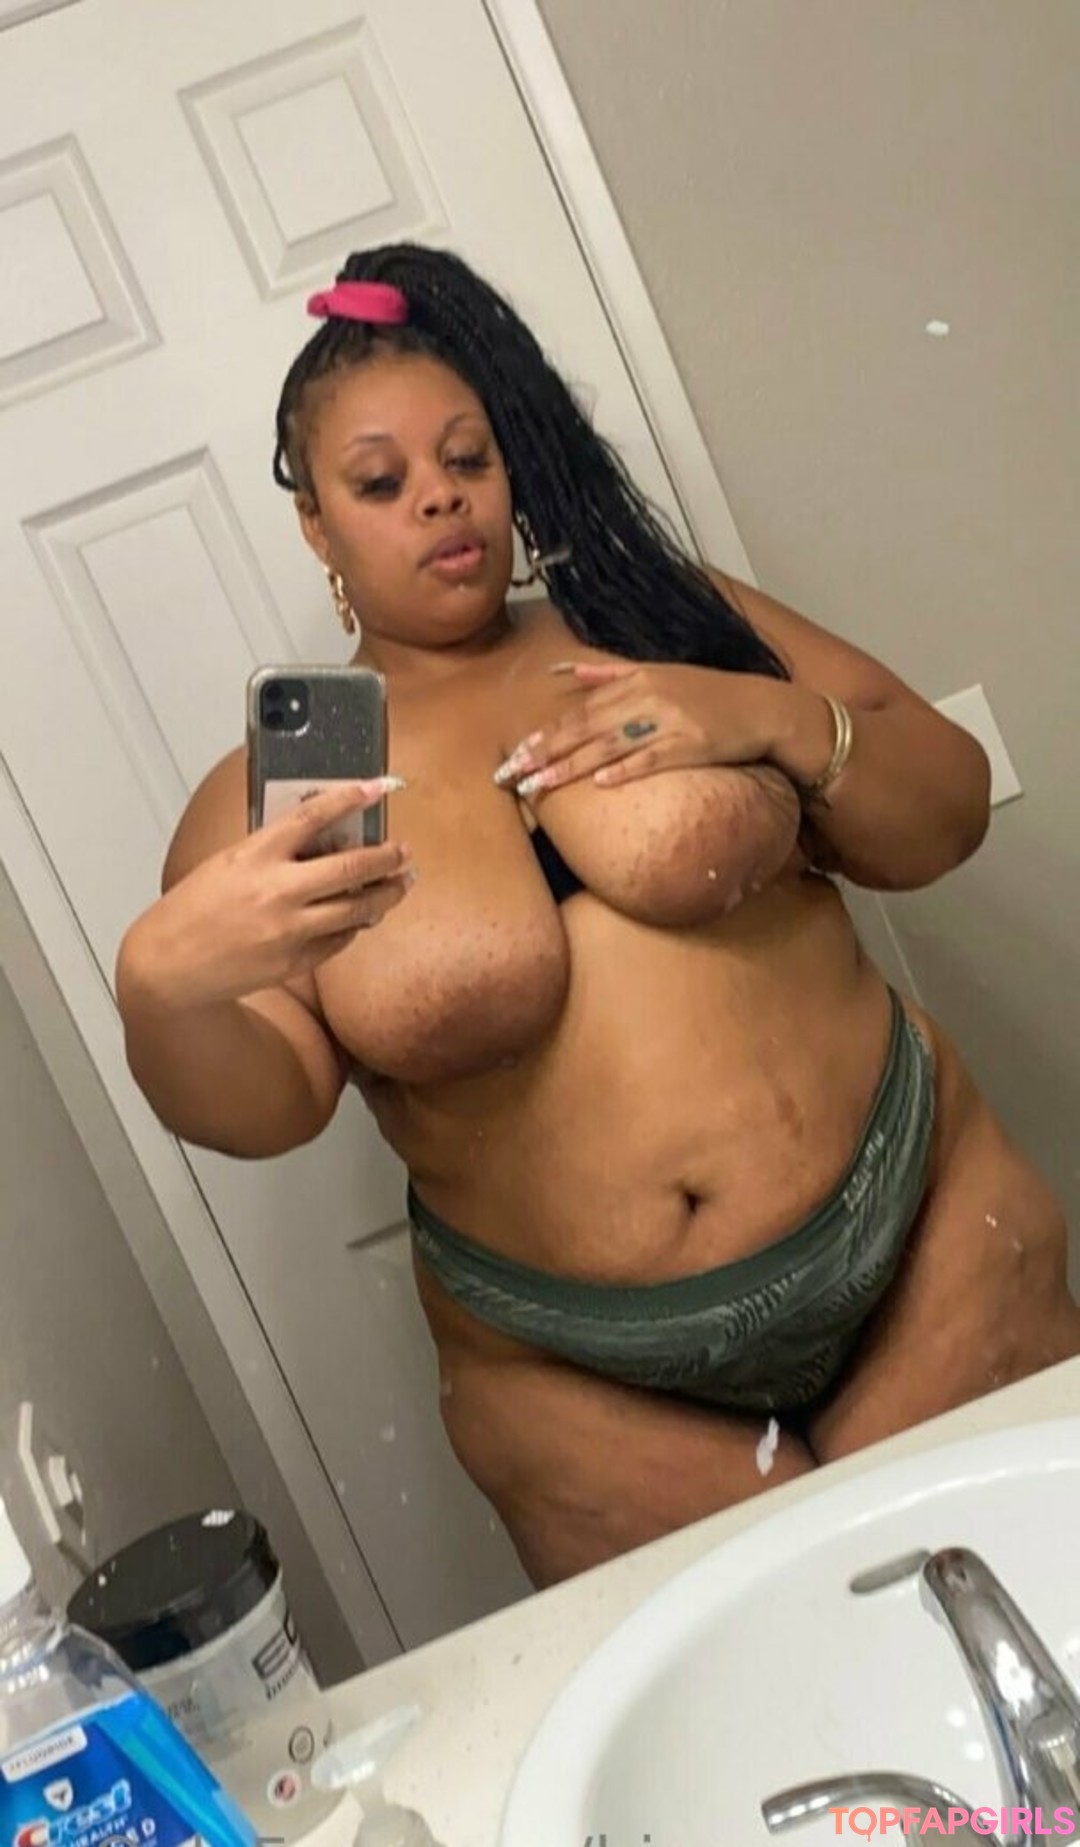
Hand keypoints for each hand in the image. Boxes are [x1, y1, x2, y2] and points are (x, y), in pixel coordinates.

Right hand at [119, 780, 414, 1011]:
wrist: (169, 965)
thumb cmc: (193, 909)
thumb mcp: (228, 864)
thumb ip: (272, 850)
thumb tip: (321, 839)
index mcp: (255, 856)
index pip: (312, 817)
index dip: (350, 798)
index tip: (378, 787)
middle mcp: (277, 891)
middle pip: (351, 867)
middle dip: (387, 856)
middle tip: (403, 851)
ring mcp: (289, 929)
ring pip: (357, 909)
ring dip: (386, 894)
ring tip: (401, 884)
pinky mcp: (295, 961)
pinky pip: (340, 940)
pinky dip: (355, 925)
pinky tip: (363, 917)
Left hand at [493, 660, 788, 794]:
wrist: (763, 707)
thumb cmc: (710, 694)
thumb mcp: (659, 673)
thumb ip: (609, 673)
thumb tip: (565, 669)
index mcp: (637, 679)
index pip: (580, 710)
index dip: (545, 733)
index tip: (514, 753)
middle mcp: (648, 697)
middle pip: (586, 727)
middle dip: (545, 752)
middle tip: (511, 774)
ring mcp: (670, 721)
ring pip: (610, 745)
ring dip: (571, 767)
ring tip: (539, 785)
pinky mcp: (693, 744)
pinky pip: (653, 758)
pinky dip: (626, 769)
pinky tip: (601, 783)